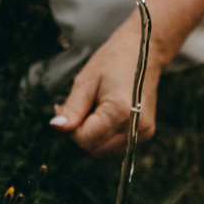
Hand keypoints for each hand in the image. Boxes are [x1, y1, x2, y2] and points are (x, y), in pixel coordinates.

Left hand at [52, 6, 165, 156]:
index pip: (85, 140)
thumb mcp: (86, 80)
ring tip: (94, 109)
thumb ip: (72, 109)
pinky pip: (114, 146)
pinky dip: (104, 135)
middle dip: (80, 133)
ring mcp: (144, 132)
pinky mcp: (146, 133)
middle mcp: (136, 127)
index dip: (70, 129)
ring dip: (92, 136)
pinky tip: (105, 115)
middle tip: (79, 107)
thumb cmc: (114, 60)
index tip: (66, 108)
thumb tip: (57, 127)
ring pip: (103, 151)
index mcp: (121, 111)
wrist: (146, 51)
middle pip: (93, 149)